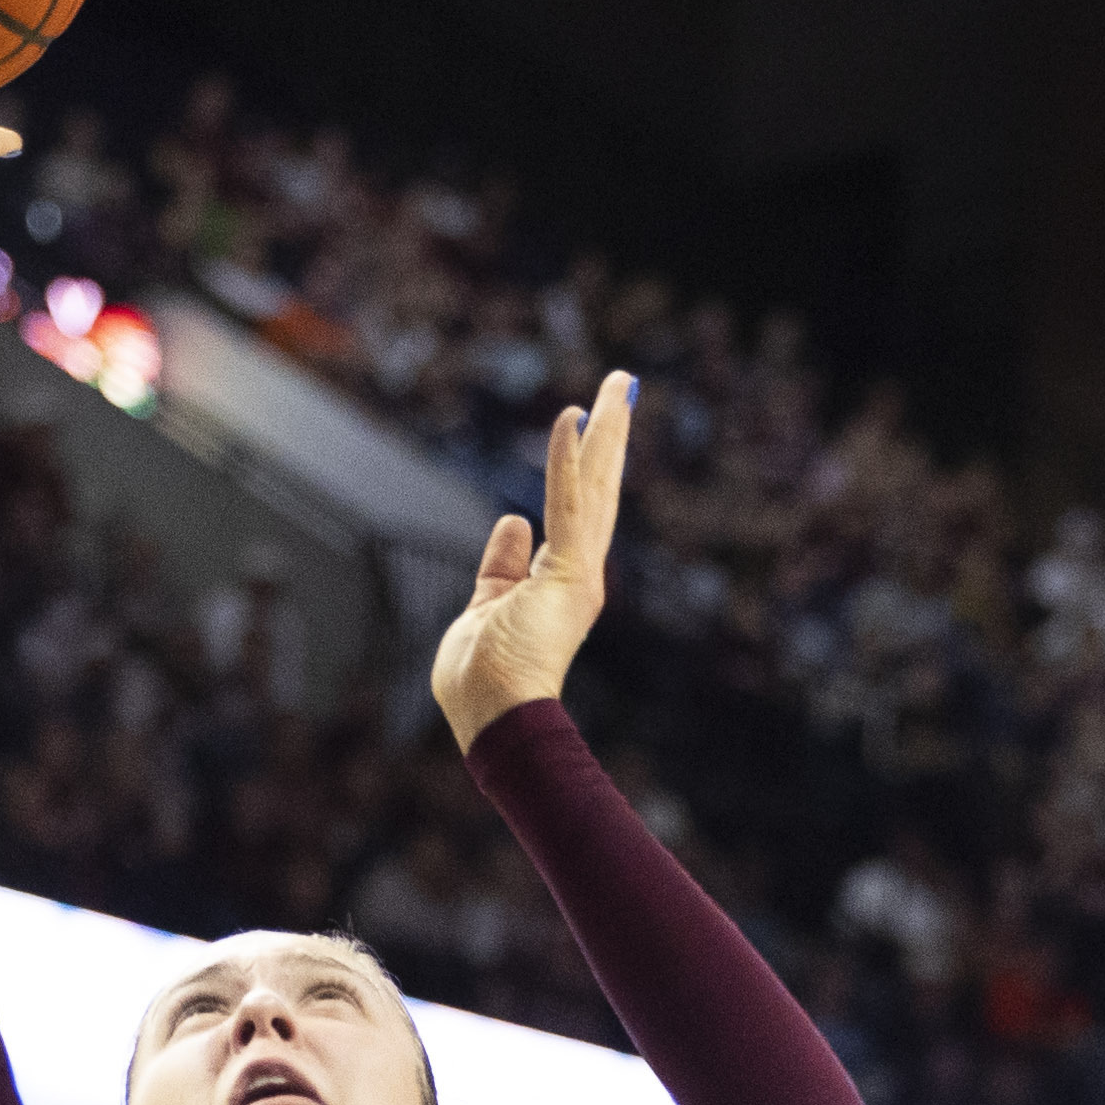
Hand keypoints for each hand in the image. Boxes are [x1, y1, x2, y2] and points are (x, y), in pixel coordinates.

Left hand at [430, 372, 630, 746]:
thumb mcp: (485, 604)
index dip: (580, 463)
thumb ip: (501, 564)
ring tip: (618, 385)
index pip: (574, 510)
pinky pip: (567, 504)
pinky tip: (574, 417)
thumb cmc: (483, 682)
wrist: (496, 720)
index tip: (585, 422)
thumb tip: (513, 521)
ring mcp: (578, 574)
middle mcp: (580, 574)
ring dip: (606, 433)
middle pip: (597, 490)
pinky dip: (568, 460)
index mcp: (560, 583)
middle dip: (609, 436)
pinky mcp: (568, 574)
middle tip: (622, 387)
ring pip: (595, 488)